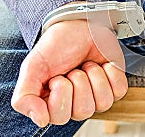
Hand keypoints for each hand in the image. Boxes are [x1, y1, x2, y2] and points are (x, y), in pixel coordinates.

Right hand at [11, 20, 127, 126]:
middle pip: (83, 111)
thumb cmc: (56, 46)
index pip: (59, 117)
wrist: (78, 25)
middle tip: (73, 69)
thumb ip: (25, 97)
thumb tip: (40, 120)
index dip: (60, 93)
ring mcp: (97, 96)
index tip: (56, 77)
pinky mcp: (115, 85)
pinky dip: (111, 72)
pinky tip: (102, 64)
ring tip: (86, 65)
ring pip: (103, 103)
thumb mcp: (33, 67)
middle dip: (78, 82)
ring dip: (94, 76)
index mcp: (54, 105)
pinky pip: (119, 90)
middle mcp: (76, 105)